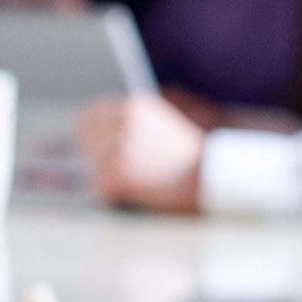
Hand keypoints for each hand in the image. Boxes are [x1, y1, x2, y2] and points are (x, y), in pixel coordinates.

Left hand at [78, 94, 205, 213]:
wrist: (215, 174)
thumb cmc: (201, 150)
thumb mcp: (180, 114)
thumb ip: (149, 111)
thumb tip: (123, 111)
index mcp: (134, 107)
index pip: (90, 117)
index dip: (89, 134)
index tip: (91, 146)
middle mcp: (122, 123)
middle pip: (86, 142)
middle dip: (96, 157)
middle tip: (112, 170)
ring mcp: (118, 149)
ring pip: (93, 166)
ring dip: (107, 177)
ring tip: (134, 182)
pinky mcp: (118, 175)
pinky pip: (100, 187)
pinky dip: (113, 194)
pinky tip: (132, 193)